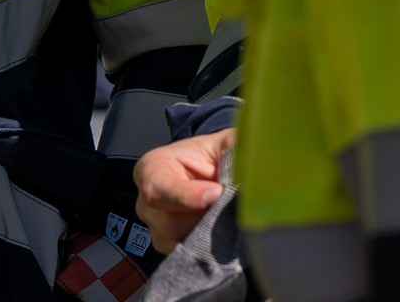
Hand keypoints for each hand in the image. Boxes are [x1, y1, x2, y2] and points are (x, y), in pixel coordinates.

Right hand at [133, 129, 235, 253]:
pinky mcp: (170, 247)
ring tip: (227, 212)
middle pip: (171, 224)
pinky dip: (210, 245)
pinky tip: (221, 226)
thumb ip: (235, 147)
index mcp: (151, 169)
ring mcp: (156, 229)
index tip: (218, 193)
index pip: (157, 190)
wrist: (210, 173)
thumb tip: (253, 157)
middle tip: (231, 205)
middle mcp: (146, 203)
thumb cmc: (211, 156)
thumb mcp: (224, 143)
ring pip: (182, 243)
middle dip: (206, 217)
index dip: (188, 196)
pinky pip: (190, 255)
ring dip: (210, 233)